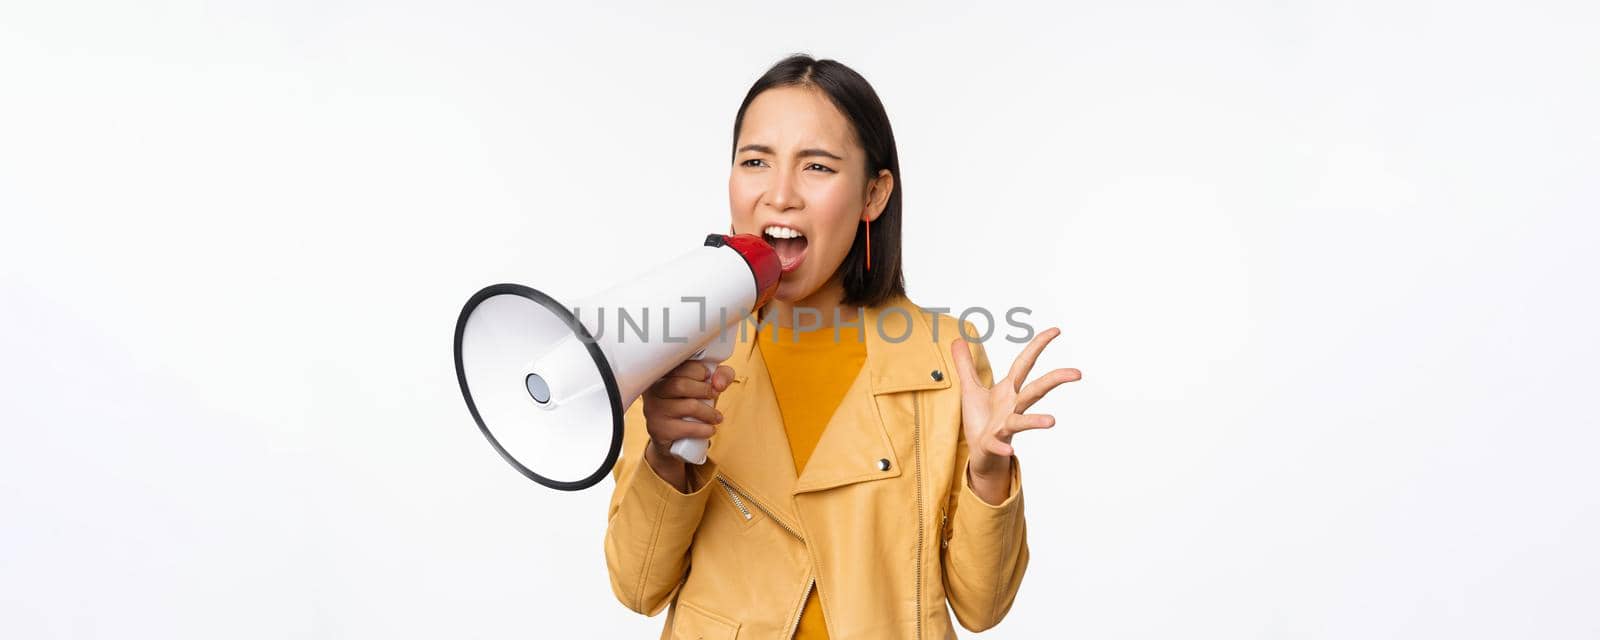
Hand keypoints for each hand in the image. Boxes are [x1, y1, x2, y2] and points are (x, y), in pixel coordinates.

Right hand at [641, 360, 734, 492]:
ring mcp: (654, 411)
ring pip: (687, 406)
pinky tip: (709, 429)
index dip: (697, 369)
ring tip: (716, 417)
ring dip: (708, 412)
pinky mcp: (658, 429)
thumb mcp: (708, 384)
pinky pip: (686, 428)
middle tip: (714, 395)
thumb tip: (719, 383)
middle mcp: (653, 391)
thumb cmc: (691, 404)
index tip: (708, 376)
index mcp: (661, 373)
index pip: (676, 365)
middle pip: (680, 385)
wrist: (675, 438)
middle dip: (704, 389)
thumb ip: (721, 375)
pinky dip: (703, 429)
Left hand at [950, 327, 1080, 499]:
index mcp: (1008, 389)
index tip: (1056, 331)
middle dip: (1055, 380)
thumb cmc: (980, 419)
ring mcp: (1005, 425)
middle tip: (1078, 372)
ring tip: (1052, 421)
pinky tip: (1009, 450)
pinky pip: (998, 445)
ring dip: (1036, 421)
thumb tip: (958, 338)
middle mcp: (1012, 406)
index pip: (1025, 363)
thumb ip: (965, 364)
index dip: (1039, 345)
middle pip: (1036, 390)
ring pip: (1022, 421)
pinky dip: (1003, 447)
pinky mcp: (993, 442)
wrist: (980, 452)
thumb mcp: (970, 387)